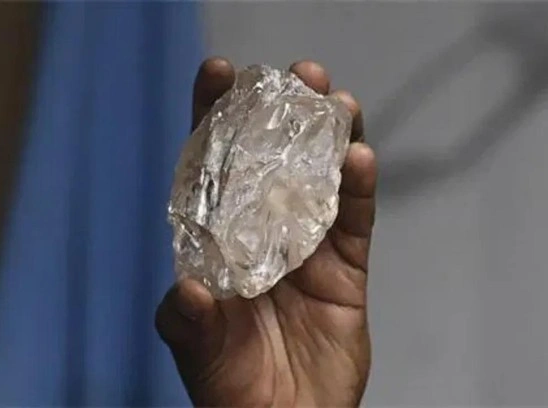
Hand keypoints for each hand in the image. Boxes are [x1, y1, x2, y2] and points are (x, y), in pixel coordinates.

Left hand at [156, 58, 375, 406]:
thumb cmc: (231, 388)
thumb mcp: (200, 352)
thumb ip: (189, 322)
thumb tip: (188, 289)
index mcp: (219, 240)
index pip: (214, 168)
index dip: (215, 118)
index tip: (219, 73)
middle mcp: (262, 233)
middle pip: (273, 160)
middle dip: (282, 114)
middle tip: (297, 76)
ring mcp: (306, 248)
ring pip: (321, 180)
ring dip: (329, 139)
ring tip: (336, 102)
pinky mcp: (346, 270)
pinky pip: (354, 221)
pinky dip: (357, 189)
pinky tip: (359, 158)